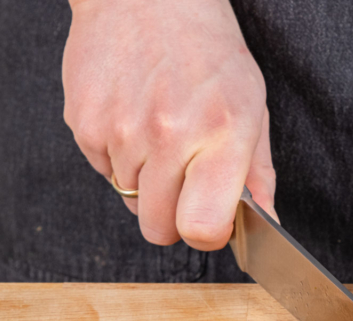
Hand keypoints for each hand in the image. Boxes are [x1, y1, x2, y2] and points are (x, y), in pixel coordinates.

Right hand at [62, 0, 274, 249]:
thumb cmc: (209, 53)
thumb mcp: (251, 108)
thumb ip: (258, 173)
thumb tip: (268, 223)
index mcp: (219, 135)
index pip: (201, 228)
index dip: (207, 235)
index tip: (211, 222)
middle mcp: (168, 136)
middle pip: (159, 229)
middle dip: (175, 218)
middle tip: (187, 182)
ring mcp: (120, 131)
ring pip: (131, 202)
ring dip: (148, 183)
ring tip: (162, 135)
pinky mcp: (84, 125)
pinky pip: (104, 173)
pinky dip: (120, 160)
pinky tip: (135, 121)